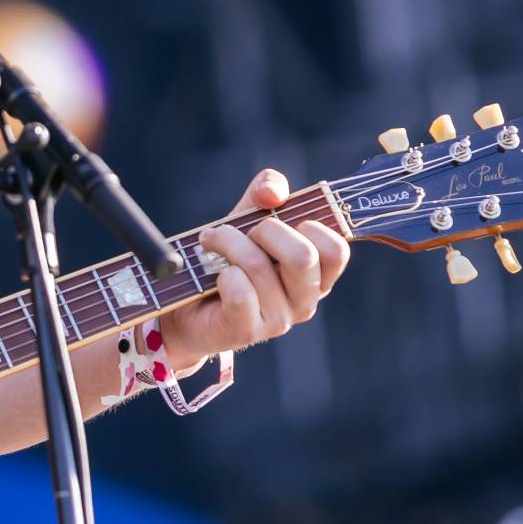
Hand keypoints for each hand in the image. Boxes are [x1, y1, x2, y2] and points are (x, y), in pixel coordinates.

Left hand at [158, 169, 348, 372]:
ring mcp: (279, 319)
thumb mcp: (249, 218)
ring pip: (259, 267)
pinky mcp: (248, 330)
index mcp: (317, 273)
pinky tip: (214, 275)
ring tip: (211, 242)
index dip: (308, 224)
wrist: (186, 305)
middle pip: (303, 255)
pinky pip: (240, 292)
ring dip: (227, 243)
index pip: (336, 249)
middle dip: (265, 230)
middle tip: (243, 231)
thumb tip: (273, 193)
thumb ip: (267, 193)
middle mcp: (305, 300)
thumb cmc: (227, 258)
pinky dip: (221, 273)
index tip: (278, 219)